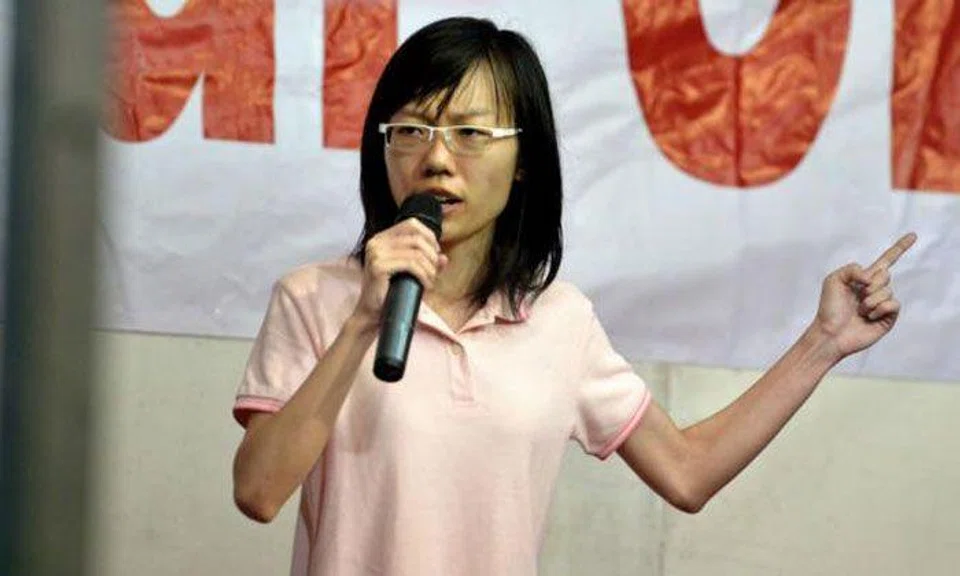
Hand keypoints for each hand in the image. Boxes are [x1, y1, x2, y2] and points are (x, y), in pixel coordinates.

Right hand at [352, 218, 447, 327]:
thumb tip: (444, 258)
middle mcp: (376, 242)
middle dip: (432, 255)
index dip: (429, 236)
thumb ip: (427, 263)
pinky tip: (426, 285)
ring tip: (430, 280)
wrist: (372, 313)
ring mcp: (376, 253)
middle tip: (434, 271)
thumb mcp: (411, 273)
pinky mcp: (379, 266)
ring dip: (430, 268)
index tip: (435, 253)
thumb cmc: (391, 292)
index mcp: (381, 238)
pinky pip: (411, 265)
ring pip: (416, 252)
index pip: (411, 224)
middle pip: (417, 238)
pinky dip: (424, 275)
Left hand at [812, 233, 916, 358]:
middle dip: (869, 284)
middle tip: (856, 297)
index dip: (900, 248)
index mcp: (864, 279)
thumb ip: (852, 269)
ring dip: (870, 300)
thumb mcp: (833, 280)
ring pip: (887, 290)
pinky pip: (893, 304)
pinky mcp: (889, 317)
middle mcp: (876, 289)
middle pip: (885, 274)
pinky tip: (869, 317)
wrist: (830, 333)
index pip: (886, 260)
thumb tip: (872, 276)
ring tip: (859, 311)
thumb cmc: (829, 308)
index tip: (913, 235)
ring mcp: (883, 303)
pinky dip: (879, 308)